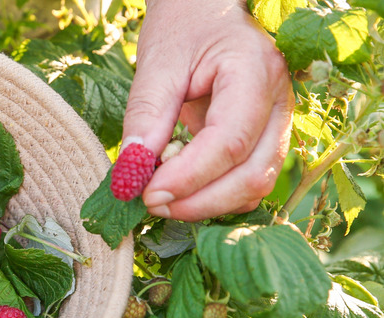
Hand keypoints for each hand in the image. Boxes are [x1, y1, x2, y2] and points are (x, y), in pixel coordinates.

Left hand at [122, 0, 293, 220]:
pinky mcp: (266, 141)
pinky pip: (248, 183)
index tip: (147, 192)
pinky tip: (180, 192)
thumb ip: (147, 115)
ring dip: (207, 205)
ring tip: (159, 200)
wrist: (206, 12)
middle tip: (149, 203)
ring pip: (256, 185)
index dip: (190, 176)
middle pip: (253, 173)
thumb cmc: (184, 29)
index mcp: (255, 71)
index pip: (230, 141)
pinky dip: (215, 198)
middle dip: (199, 201)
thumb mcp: (158, 63)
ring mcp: (278, 124)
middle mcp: (278, 102)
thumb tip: (132, 172)